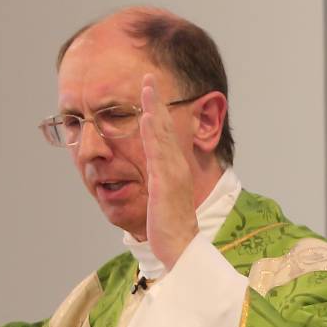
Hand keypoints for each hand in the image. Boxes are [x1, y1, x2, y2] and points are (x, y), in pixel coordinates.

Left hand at [139, 74, 197, 267]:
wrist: (181, 248)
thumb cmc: (171, 230)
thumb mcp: (164, 200)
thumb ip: (159, 184)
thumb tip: (152, 175)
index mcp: (175, 171)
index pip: (165, 135)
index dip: (157, 112)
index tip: (150, 93)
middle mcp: (177, 167)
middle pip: (165, 128)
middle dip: (157, 101)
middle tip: (149, 77)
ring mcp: (172, 174)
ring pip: (161, 134)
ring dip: (154, 109)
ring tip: (147, 87)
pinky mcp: (164, 183)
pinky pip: (157, 153)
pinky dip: (152, 133)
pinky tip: (145, 117)